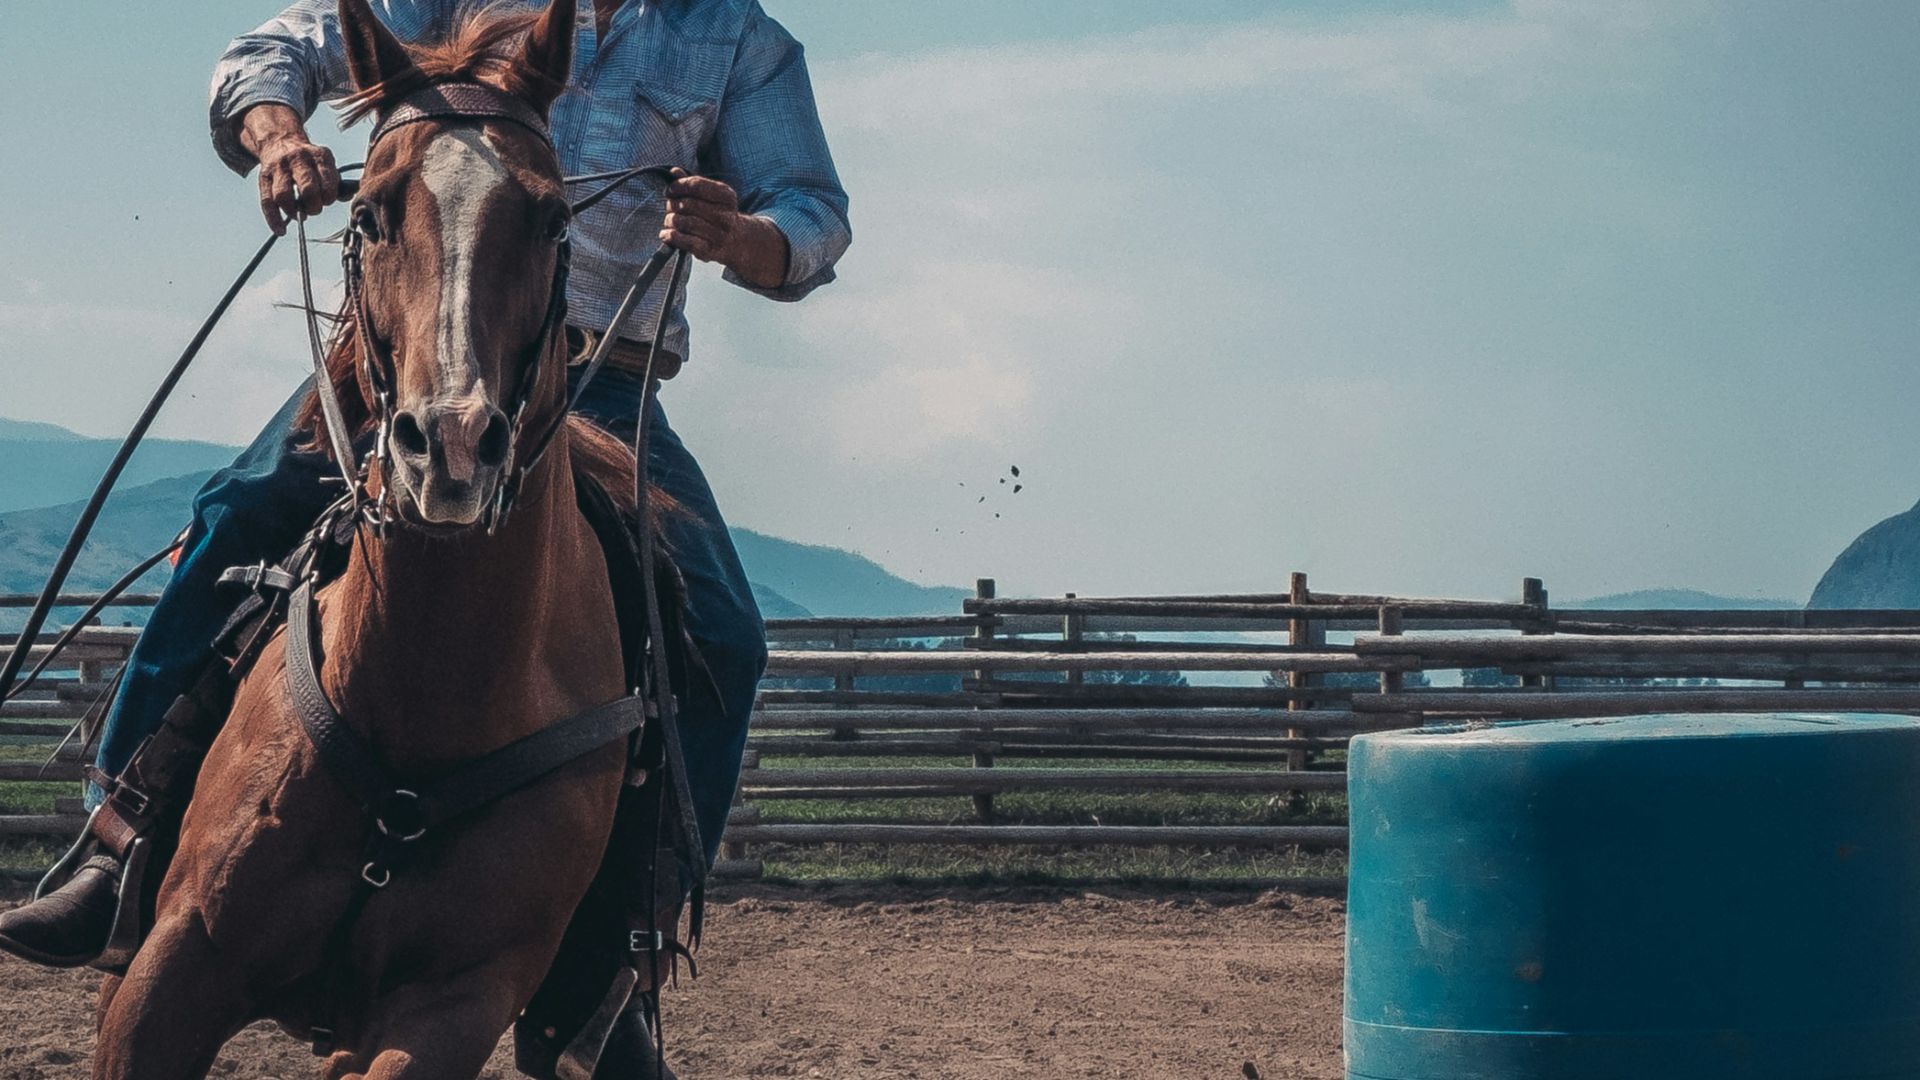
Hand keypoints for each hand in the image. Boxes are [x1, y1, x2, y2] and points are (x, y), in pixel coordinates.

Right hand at [240, 105, 339, 234]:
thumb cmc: (310, 162)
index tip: (327, 200)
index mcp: (319, 156)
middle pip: (307, 187)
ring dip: (293, 212)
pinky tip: (280, 230)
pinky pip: (267, 201)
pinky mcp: (264, 177)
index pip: (328, 181)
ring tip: (299, 215)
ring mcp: (279, 168)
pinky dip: (274, 219)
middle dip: (313, 205)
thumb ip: (339, 184)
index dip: (329, 196)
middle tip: (314, 209)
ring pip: (283, 195)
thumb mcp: (327, 165)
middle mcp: (298, 159)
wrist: (281, 141)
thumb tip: (351, 195)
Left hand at [662, 168, 788, 288]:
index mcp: (727, 196)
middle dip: (672, 204)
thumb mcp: (710, 195)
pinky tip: (666, 234)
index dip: (678, 186)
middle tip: (670, 207)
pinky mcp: (708, 250)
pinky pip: (682, 240)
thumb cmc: (717, 213)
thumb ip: (692, 183)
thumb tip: (674, 172)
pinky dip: (669, 236)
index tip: (671, 190)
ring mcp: (718, 235)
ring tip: (669, 221)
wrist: (734, 240)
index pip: (696, 185)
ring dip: (669, 220)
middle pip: (687, 204)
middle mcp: (725, 216)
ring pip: (682, 222)